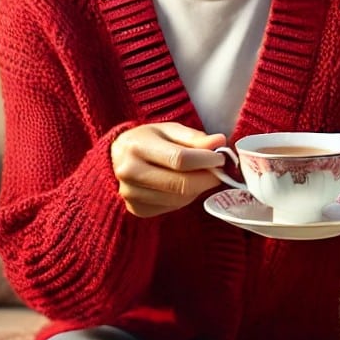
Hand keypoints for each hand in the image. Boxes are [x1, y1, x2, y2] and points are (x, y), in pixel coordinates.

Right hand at [111, 122, 227, 217]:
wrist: (118, 157)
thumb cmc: (149, 139)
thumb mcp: (170, 130)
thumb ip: (195, 137)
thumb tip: (220, 141)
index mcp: (137, 146)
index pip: (180, 159)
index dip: (206, 160)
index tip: (222, 158)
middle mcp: (129, 172)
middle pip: (181, 184)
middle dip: (207, 179)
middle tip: (219, 171)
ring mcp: (130, 194)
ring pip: (178, 199)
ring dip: (199, 189)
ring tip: (202, 176)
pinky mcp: (135, 209)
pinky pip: (171, 208)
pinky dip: (185, 198)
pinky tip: (185, 186)